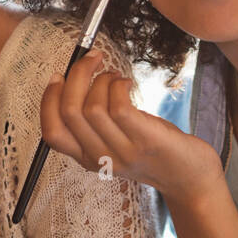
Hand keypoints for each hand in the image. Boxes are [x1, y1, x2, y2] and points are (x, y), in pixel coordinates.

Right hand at [40, 49, 223, 206]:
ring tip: (115, 76)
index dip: (49, 100)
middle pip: (69, 112)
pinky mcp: (145, 140)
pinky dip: (118, 86)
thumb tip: (78, 80)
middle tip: (91, 59)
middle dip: (76, 75)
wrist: (189, 179)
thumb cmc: (152, 152)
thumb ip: (95, 124)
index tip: (59, 76)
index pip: (52, 133)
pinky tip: (127, 84)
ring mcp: (122, 151)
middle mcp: (100, 158)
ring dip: (101, 80)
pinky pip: (119, 107)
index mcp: (86, 159)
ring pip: (91, 108)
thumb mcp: (115, 144)